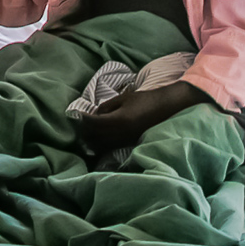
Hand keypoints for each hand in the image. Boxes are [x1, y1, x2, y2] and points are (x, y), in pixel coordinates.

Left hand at [76, 81, 206, 151]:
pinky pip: (112, 146)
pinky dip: (103, 143)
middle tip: (80, 125)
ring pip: (103, 144)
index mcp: (119, 120)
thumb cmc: (145, 100)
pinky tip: (99, 139)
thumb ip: (108, 106)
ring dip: (93, 139)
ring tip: (86, 133)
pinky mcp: (130, 143)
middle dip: (86, 131)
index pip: (94, 123)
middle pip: (96, 136)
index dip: (84, 119)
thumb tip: (95, 114)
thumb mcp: (124, 98)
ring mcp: (126, 140)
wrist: (166, 108)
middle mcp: (121, 133)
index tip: (77, 115)